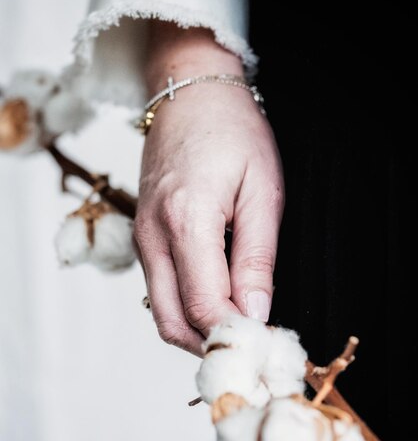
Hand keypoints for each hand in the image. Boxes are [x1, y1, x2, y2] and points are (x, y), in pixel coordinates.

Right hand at [135, 23, 283, 355]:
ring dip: (198, 333)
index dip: (237, 335)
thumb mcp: (262, 191)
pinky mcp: (142, 238)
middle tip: (253, 348)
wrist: (189, 93)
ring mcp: (142, 239)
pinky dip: (186, 311)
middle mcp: (154, 238)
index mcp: (187, 222)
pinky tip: (217, 304)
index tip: (268, 341)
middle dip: (213, 347)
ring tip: (239, 329)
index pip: (205, 307)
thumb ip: (256, 258)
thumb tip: (254, 313)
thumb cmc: (232, 131)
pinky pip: (159, 292)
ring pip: (162, 313)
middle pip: (173, 324)